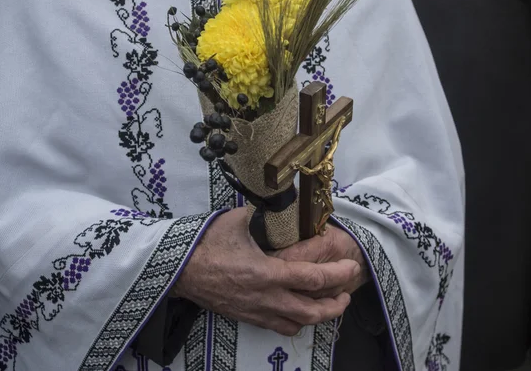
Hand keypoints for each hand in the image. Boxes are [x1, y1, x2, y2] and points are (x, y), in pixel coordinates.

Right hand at [172, 208, 359, 335]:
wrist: (179, 270)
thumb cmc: (207, 244)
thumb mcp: (238, 220)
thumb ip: (262, 213)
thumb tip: (278, 201)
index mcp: (268, 272)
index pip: (314, 278)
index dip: (338, 274)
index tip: (351, 266)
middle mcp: (267, 297)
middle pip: (313, 311)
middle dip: (336, 305)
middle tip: (347, 293)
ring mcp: (257, 311)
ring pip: (298, 325)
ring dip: (319, 317)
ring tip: (329, 306)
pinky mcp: (247, 317)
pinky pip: (279, 328)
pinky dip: (296, 323)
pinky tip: (299, 311)